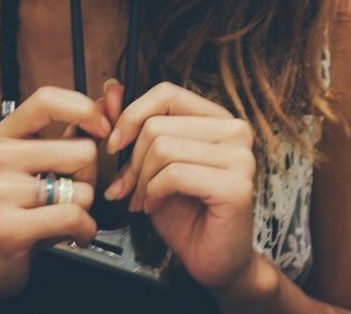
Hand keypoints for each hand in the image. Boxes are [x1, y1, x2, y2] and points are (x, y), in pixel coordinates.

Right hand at [0, 86, 111, 310]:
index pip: (47, 99)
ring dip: (85, 208)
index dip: (84, 109)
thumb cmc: (14, 209)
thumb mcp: (36, 163)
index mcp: (3, 135)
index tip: (102, 129)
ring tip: (61, 216)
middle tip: (69, 194)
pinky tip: (72, 235)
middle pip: (83, 151)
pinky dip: (84, 231)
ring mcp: (0, 191)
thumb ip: (73, 130)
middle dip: (89, 178)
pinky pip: (74, 217)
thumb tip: (110, 95)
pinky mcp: (10, 227)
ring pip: (83, 189)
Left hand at [100, 82, 257, 290]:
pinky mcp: (235, 186)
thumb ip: (135, 125)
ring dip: (141, 180)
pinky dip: (153, 193)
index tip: (115, 143)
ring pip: (162, 148)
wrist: (213, 260)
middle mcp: (235, 131)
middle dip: (132, 161)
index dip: (132, 115)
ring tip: (142, 198)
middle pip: (157, 125)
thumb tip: (111, 90)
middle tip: (128, 187)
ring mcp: (240, 157)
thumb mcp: (152, 163)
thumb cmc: (186, 213)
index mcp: (217, 119)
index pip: (167, 93)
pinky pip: (173, 174)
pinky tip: (155, 206)